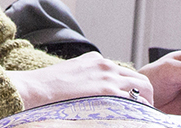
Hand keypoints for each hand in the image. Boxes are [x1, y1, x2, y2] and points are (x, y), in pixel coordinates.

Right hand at [6, 52, 152, 109]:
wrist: (34, 88)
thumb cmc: (44, 89)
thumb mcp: (68, 77)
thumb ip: (84, 82)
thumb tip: (89, 96)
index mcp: (95, 61)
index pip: (124, 74)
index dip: (132, 90)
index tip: (132, 103)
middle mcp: (105, 65)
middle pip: (140, 79)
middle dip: (145, 96)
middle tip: (144, 113)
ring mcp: (108, 76)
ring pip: (143, 87)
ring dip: (146, 103)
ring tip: (144, 118)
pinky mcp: (106, 89)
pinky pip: (134, 99)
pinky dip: (139, 108)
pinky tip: (137, 119)